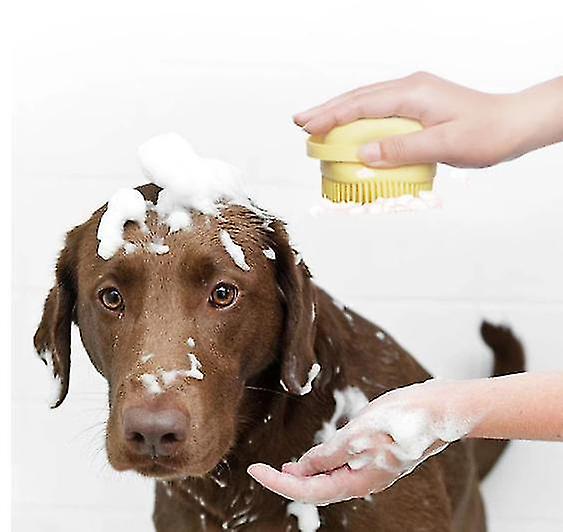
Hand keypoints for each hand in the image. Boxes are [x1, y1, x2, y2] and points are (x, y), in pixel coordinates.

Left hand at [248, 381, 468, 504]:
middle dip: (287, 482)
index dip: (278, 483)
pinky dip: (322, 464)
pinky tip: (314, 456)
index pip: (309, 490)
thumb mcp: (359, 435)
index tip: (255, 471)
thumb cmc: (403, 420)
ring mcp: (370, 469)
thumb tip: (301, 469)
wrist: (439, 409)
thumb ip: (329, 454)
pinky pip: (341, 467)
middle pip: (317, 489)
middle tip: (262, 469)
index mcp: (358, 480)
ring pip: (329, 480)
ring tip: (283, 467)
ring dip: (303, 475)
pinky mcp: (375, 455)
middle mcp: (362, 480)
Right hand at [293, 73, 562, 168]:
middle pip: (358, 98)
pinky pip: (380, 112)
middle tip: (300, 123)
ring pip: (367, 103)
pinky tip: (350, 131)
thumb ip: (402, 149)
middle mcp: (410, 89)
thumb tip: (364, 154)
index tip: (307, 125)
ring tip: (316, 125)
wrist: (512, 125)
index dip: (331, 115)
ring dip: (340, 115)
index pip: (362, 104)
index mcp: (413, 93)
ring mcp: (413, 96)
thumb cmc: (485, 133)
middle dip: (327, 110)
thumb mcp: (444, 145)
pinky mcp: (417, 107)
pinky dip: (359, 121)